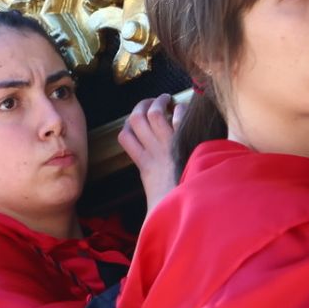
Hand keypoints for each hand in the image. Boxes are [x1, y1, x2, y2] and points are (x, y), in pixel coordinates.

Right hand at [118, 94, 182, 211]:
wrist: (181, 209)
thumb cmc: (169, 206)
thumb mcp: (154, 195)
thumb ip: (152, 182)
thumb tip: (152, 191)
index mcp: (144, 164)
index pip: (124, 137)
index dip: (127, 125)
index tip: (136, 121)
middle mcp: (153, 152)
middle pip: (136, 119)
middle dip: (141, 105)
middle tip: (151, 101)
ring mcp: (167, 146)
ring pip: (153, 114)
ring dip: (158, 102)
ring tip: (166, 99)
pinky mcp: (183, 143)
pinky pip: (177, 118)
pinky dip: (180, 110)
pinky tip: (184, 110)